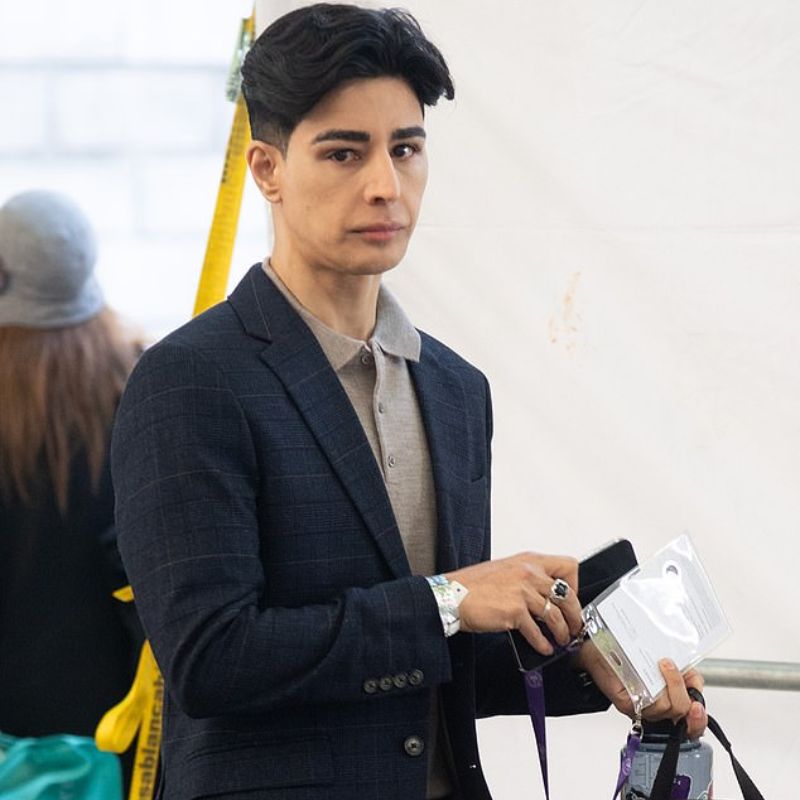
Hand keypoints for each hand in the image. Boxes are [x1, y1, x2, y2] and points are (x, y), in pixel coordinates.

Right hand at [445, 553, 581, 655]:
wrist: (453, 595)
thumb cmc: (473, 584)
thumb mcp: (505, 570)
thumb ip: (527, 578)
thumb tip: (543, 595)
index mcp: (528, 560)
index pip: (568, 566)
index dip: (574, 585)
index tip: (570, 598)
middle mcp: (529, 573)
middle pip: (567, 595)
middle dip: (575, 615)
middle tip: (574, 625)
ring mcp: (523, 592)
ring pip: (556, 616)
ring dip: (562, 632)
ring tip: (561, 639)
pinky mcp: (515, 612)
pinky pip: (537, 632)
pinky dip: (543, 643)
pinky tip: (543, 647)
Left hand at [575, 642, 707, 738]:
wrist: (602, 645)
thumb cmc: (633, 654)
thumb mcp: (671, 662)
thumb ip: (688, 675)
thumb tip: (696, 683)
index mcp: (670, 701)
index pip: (691, 726)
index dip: (699, 721)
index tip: (698, 706)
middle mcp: (656, 710)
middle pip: (680, 714)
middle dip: (682, 690)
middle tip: (673, 667)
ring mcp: (641, 708)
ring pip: (666, 708)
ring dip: (670, 683)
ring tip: (664, 663)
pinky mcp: (627, 703)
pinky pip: (646, 703)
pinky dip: (654, 686)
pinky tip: (655, 670)